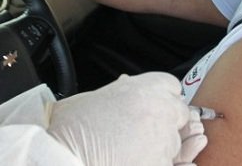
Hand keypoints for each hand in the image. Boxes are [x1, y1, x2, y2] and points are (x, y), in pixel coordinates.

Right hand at [48, 72, 200, 165]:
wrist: (61, 159)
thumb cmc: (68, 130)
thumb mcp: (91, 97)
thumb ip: (119, 90)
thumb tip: (126, 84)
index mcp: (142, 88)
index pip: (171, 86)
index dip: (162, 97)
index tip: (154, 107)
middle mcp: (159, 111)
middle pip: (179, 113)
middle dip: (167, 122)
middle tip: (144, 134)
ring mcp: (164, 141)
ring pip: (177, 143)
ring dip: (163, 147)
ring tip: (133, 153)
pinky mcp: (161, 165)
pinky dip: (159, 163)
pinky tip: (138, 161)